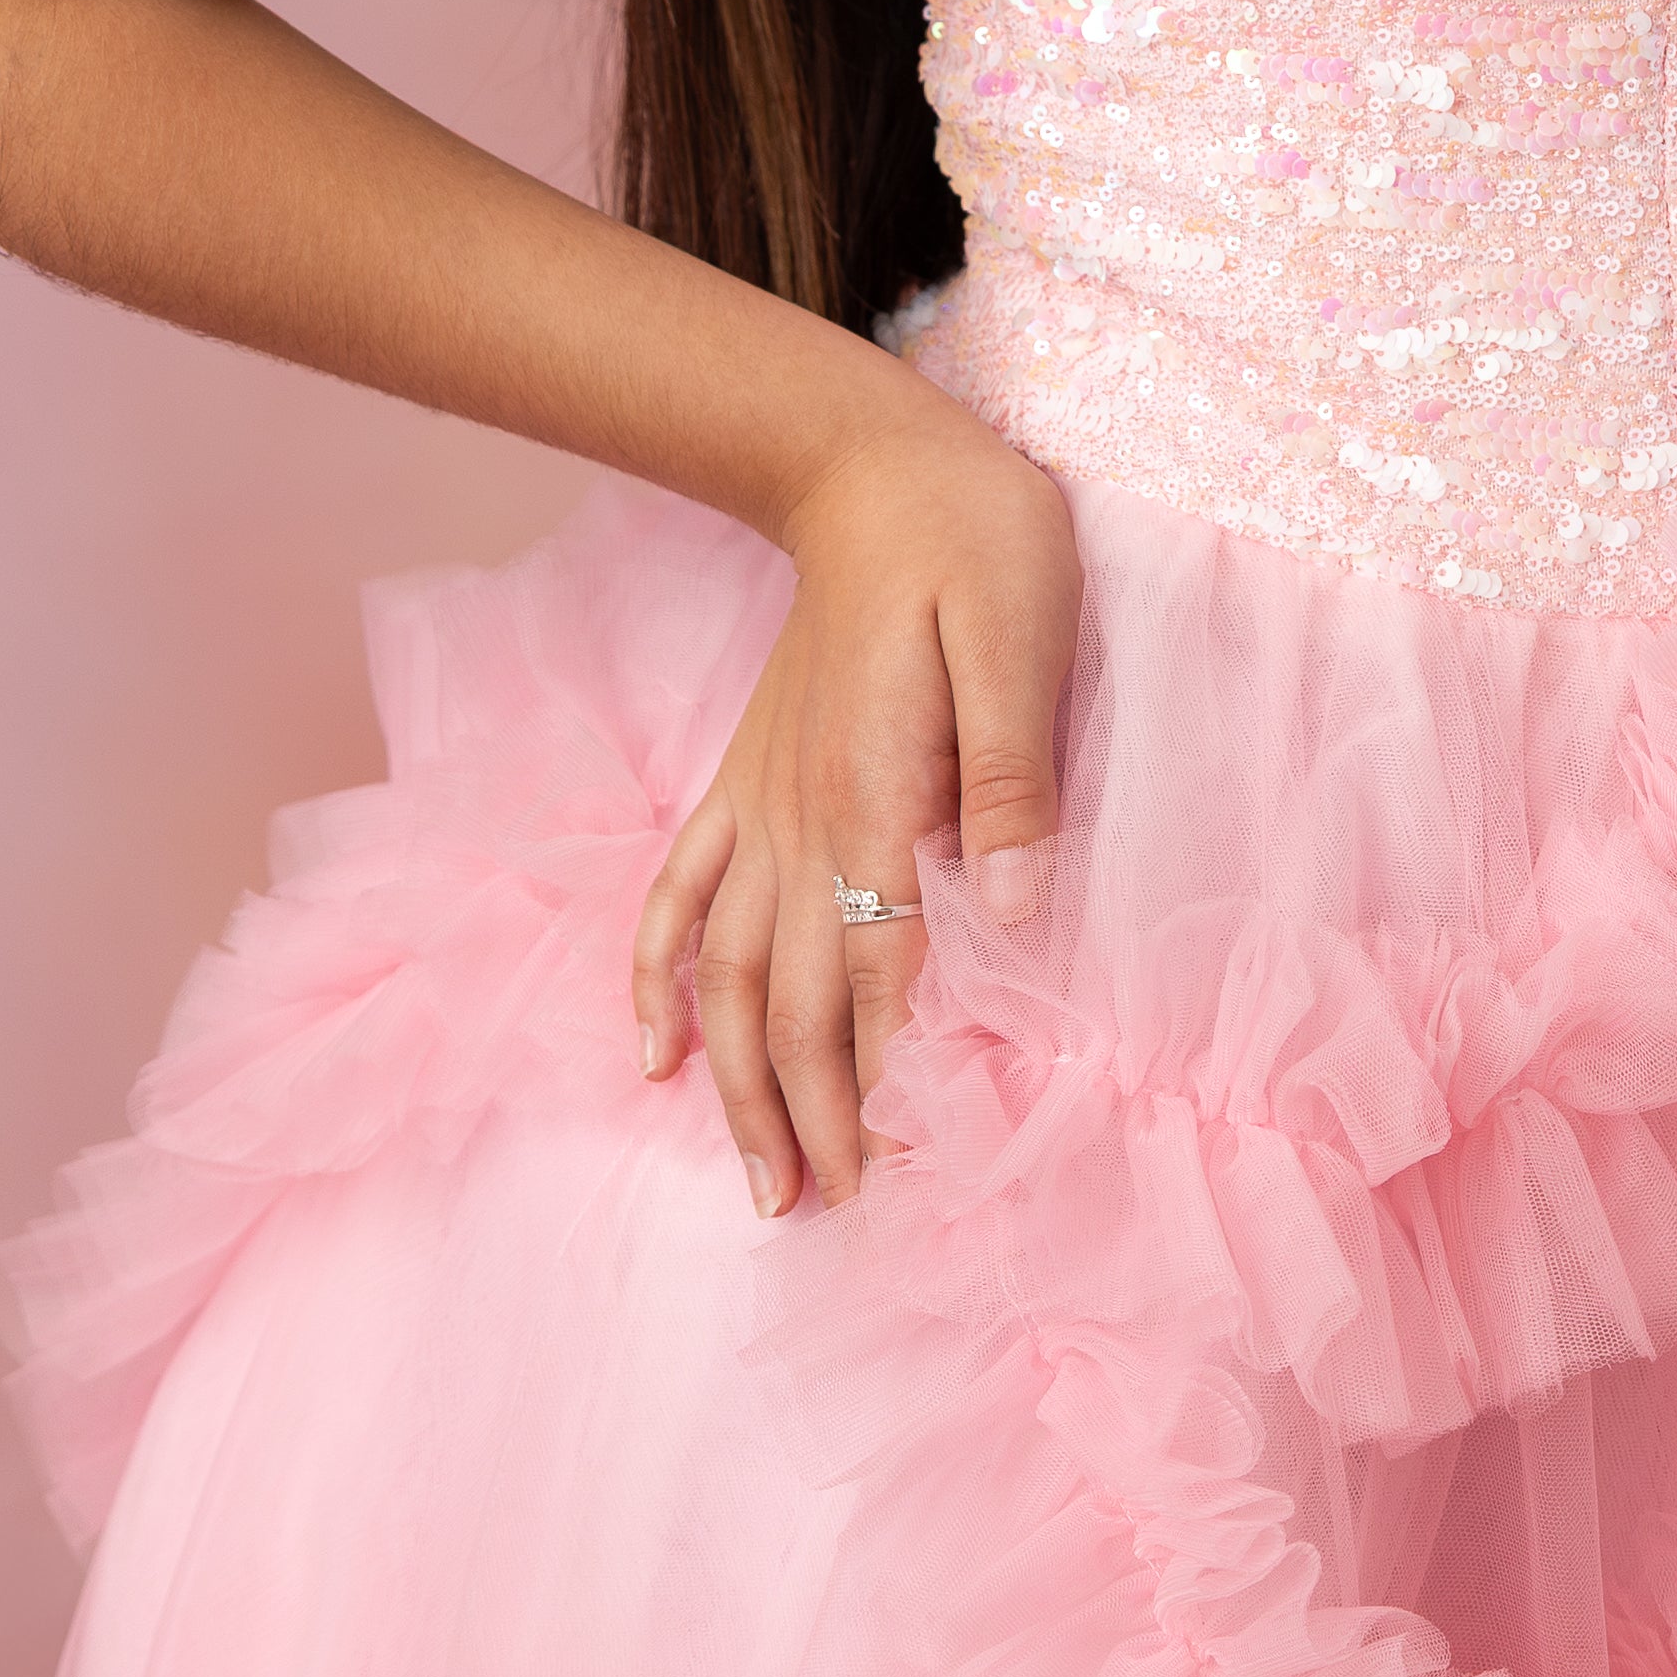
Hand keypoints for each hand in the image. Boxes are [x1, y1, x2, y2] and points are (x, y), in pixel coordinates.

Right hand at [632, 399, 1077, 1212]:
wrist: (875, 462)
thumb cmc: (974, 540)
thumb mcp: (1021, 636)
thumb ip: (1013, 775)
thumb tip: (1012, 906)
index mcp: (873, 793)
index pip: (876, 972)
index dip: (885, 1078)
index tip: (901, 1173)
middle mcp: (800, 815)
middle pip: (794, 998)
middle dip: (811, 1114)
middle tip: (837, 1214)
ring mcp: (761, 800)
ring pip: (728, 973)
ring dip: (736, 1081)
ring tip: (762, 1181)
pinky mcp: (746, 776)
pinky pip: (680, 893)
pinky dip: (659, 978)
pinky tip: (654, 1052)